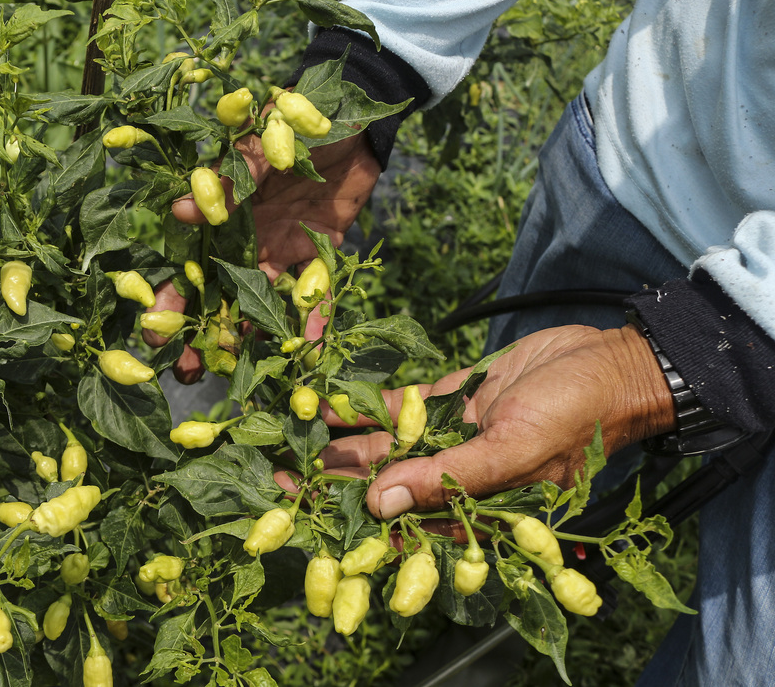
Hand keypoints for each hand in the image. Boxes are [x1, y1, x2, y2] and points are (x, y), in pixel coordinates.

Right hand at [144, 132, 381, 382]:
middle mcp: (248, 238)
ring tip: (236, 370)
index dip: (172, 297)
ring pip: (260, 301)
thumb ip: (230, 178)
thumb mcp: (263, 143)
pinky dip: (314, 315)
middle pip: (219, 293)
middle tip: (186, 371)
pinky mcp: (320, 253)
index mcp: (225, 213)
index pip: (190, 262)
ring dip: (249, 335)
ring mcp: (283, 248)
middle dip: (202, 332)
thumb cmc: (302, 123)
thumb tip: (180, 210)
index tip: (154, 332)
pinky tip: (309, 342)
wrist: (358, 121)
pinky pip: (316, 291)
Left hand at [315, 325, 676, 519]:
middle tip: (278, 480)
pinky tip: (325, 403)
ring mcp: (450, 438)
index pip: (402, 528)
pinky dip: (365, 407)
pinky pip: (399, 408)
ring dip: (340, 446)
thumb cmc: (579, 414)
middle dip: (333, 485)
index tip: (303, 520)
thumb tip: (380, 504)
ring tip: (290, 441)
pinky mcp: (451, 401)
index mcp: (474, 509)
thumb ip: (451, 477)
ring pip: (384, 448)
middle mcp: (456, 479)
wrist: (610, 361)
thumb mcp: (517, 449)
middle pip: (382, 488)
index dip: (351, 526)